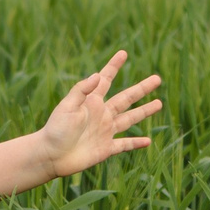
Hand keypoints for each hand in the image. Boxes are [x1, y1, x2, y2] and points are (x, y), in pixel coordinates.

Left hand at [37, 51, 161, 176]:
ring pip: (130, 119)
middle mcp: (101, 114)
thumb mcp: (67, 106)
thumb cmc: (55, 129)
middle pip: (126, 98)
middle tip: (157, 79)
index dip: (114, 66)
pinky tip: (148, 141)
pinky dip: (136, 143)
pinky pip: (125, 144)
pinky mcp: (106, 148)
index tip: (123, 53)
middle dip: (142, 88)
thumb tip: (98, 74)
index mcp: (91, 101)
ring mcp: (105, 131)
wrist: (50, 155)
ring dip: (145, 111)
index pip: (106, 79)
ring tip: (159, 103)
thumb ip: (81, 90)